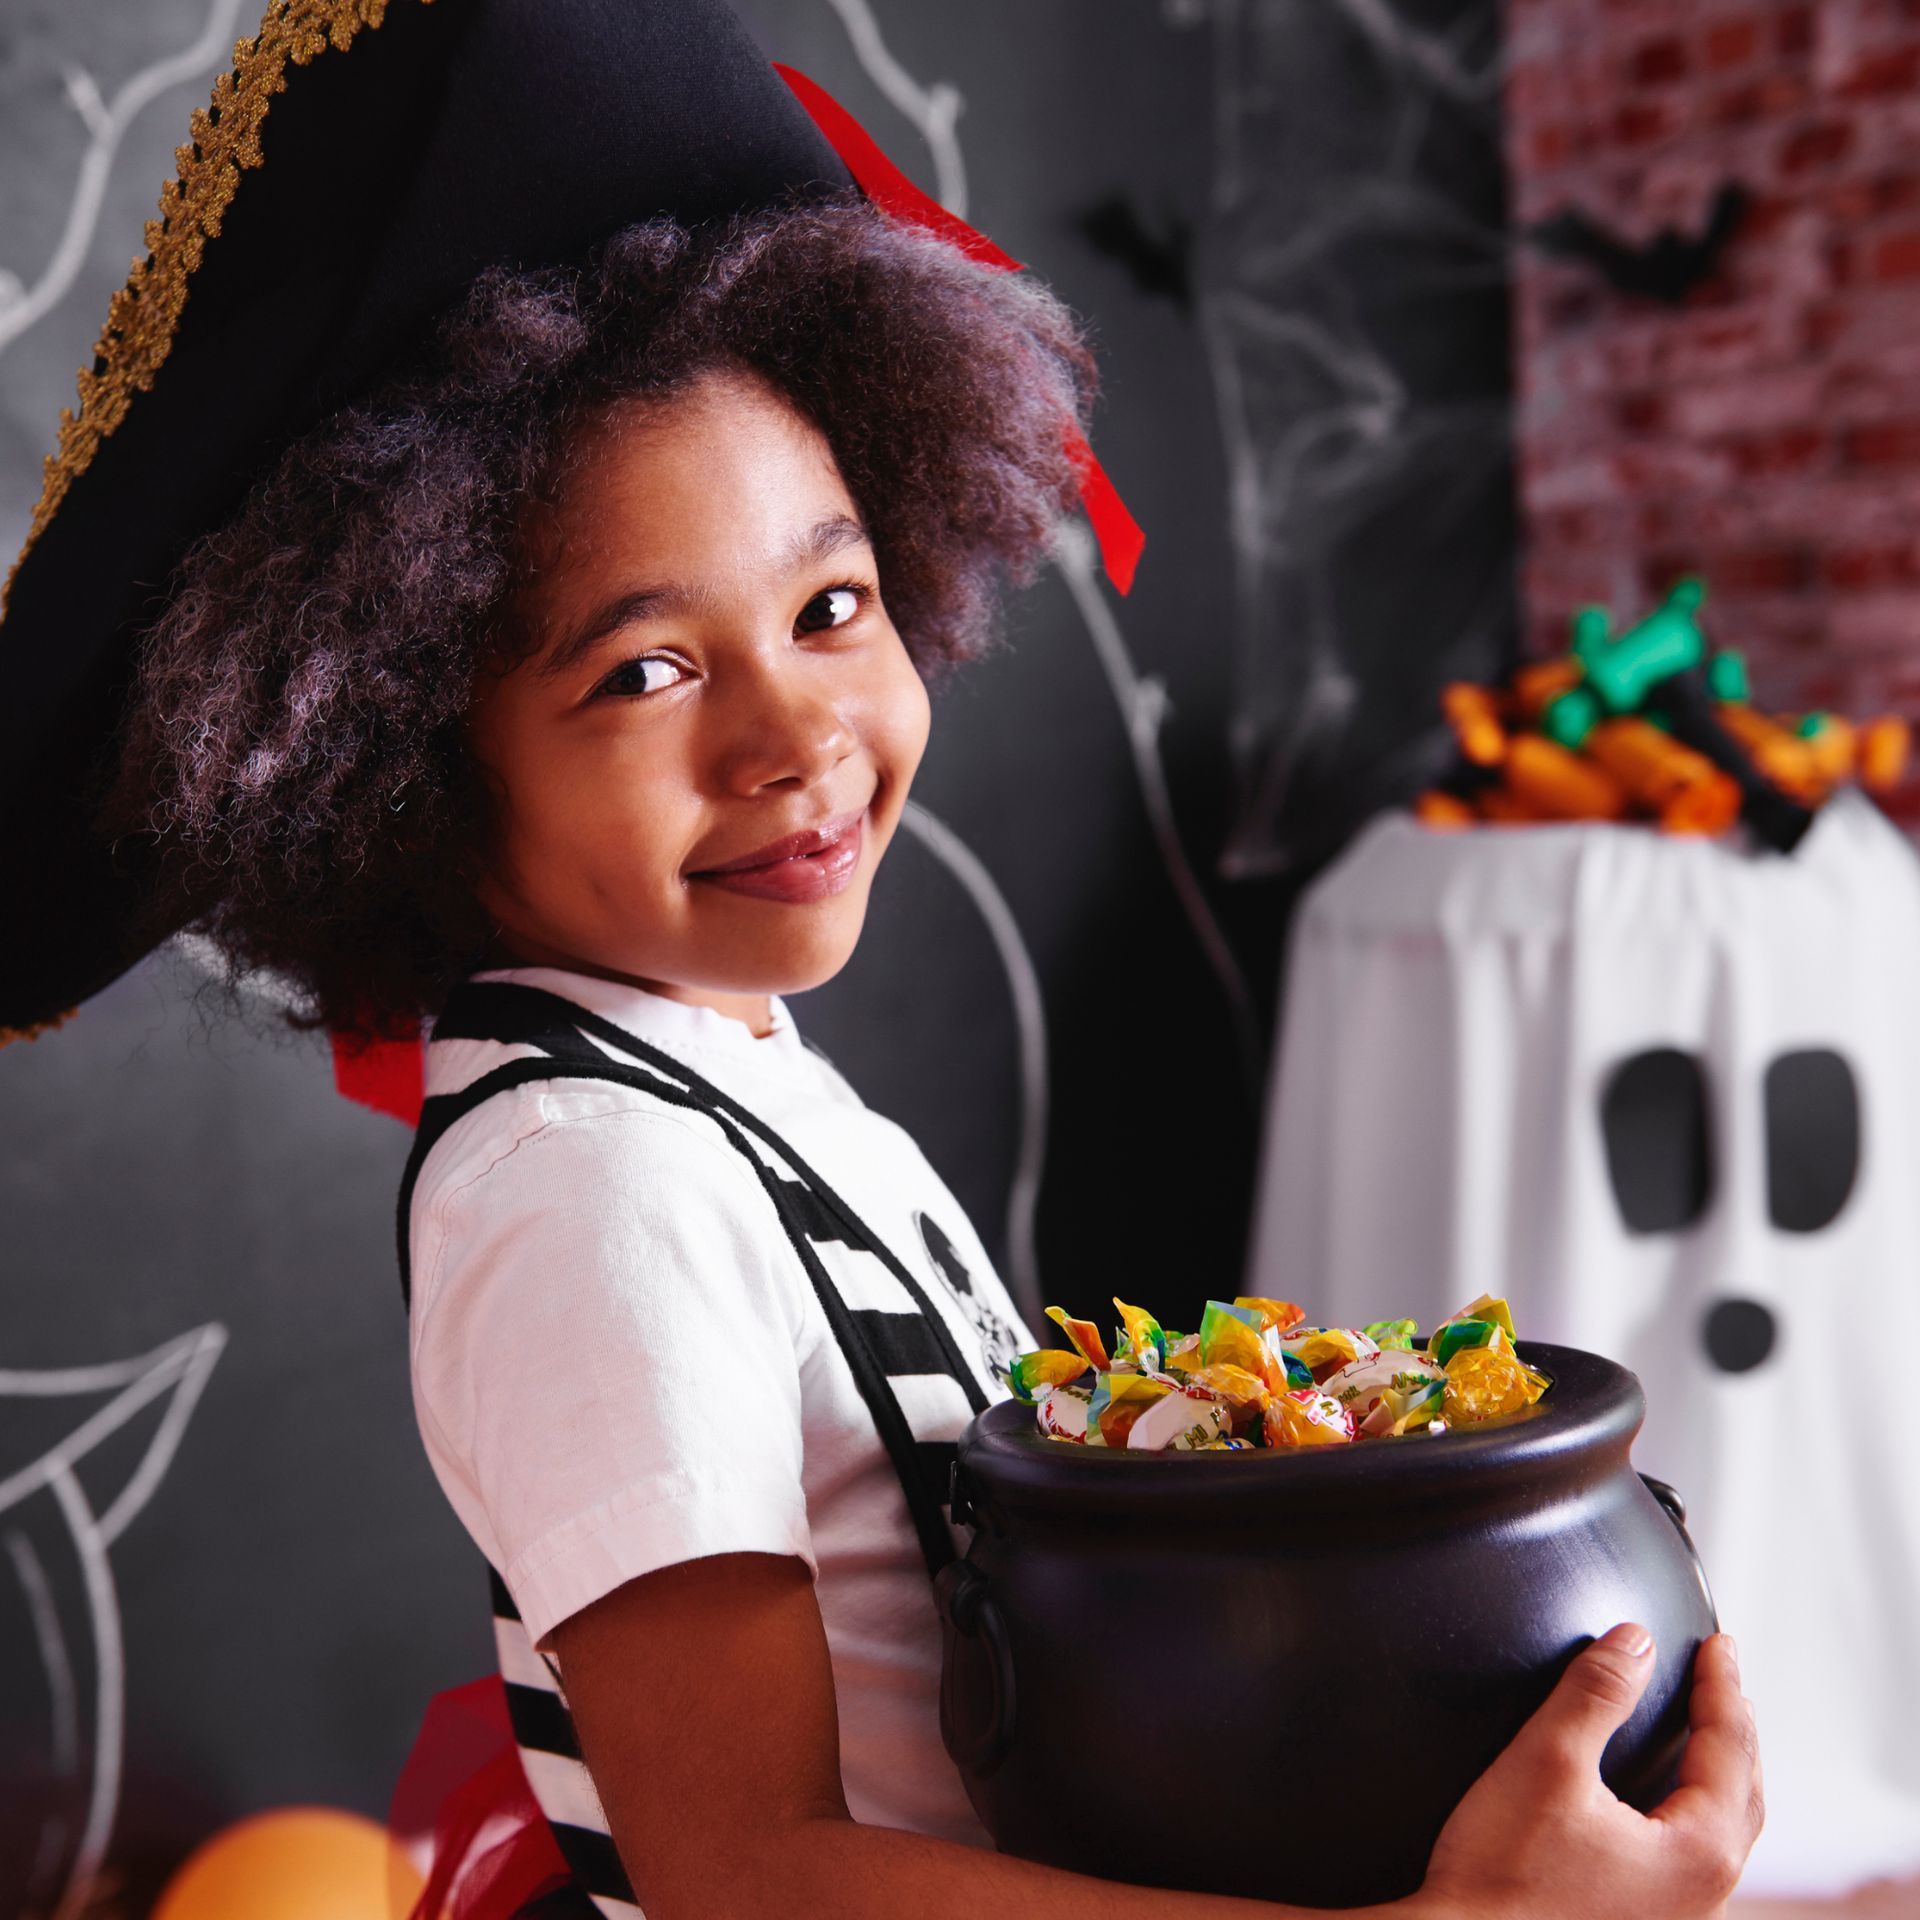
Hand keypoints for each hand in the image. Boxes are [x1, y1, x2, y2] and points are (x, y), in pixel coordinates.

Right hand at [1421, 1626, 1762, 1919]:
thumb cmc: (1502, 1878)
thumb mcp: (1547, 1761)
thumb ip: (1596, 1693)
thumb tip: (1635, 1642)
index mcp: (1698, 1856)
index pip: (1729, 1749)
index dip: (1722, 1687)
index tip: (1719, 1645)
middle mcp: (1703, 1900)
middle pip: (1742, 1797)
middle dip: (1732, 1730)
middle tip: (1720, 1677)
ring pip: (1720, 1834)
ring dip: (1716, 1774)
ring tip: (1703, 1731)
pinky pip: (1691, 1860)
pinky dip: (1690, 1811)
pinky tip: (1661, 1803)